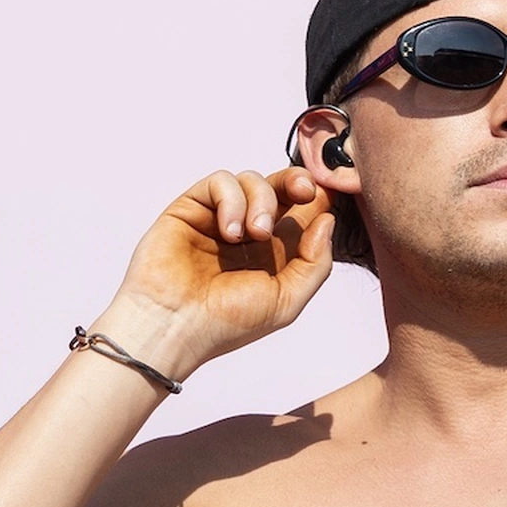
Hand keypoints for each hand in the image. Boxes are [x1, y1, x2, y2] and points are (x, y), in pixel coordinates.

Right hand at [105, 168, 334, 378]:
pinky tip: (230, 231)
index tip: (332, 196)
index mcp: (276, 252)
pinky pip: (220, 182)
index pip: (303, 212)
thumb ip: (315, 262)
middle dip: (298, 182)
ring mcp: (221, 218)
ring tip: (255, 234)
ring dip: (262, 200)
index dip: (319, 199)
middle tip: (305, 192)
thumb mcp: (287, 299)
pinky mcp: (192, 208)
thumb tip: (328, 219)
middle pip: (281, 187)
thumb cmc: (226, 322)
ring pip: (252, 180)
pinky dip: (232, 200)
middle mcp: (250, 232)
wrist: (174, 327)